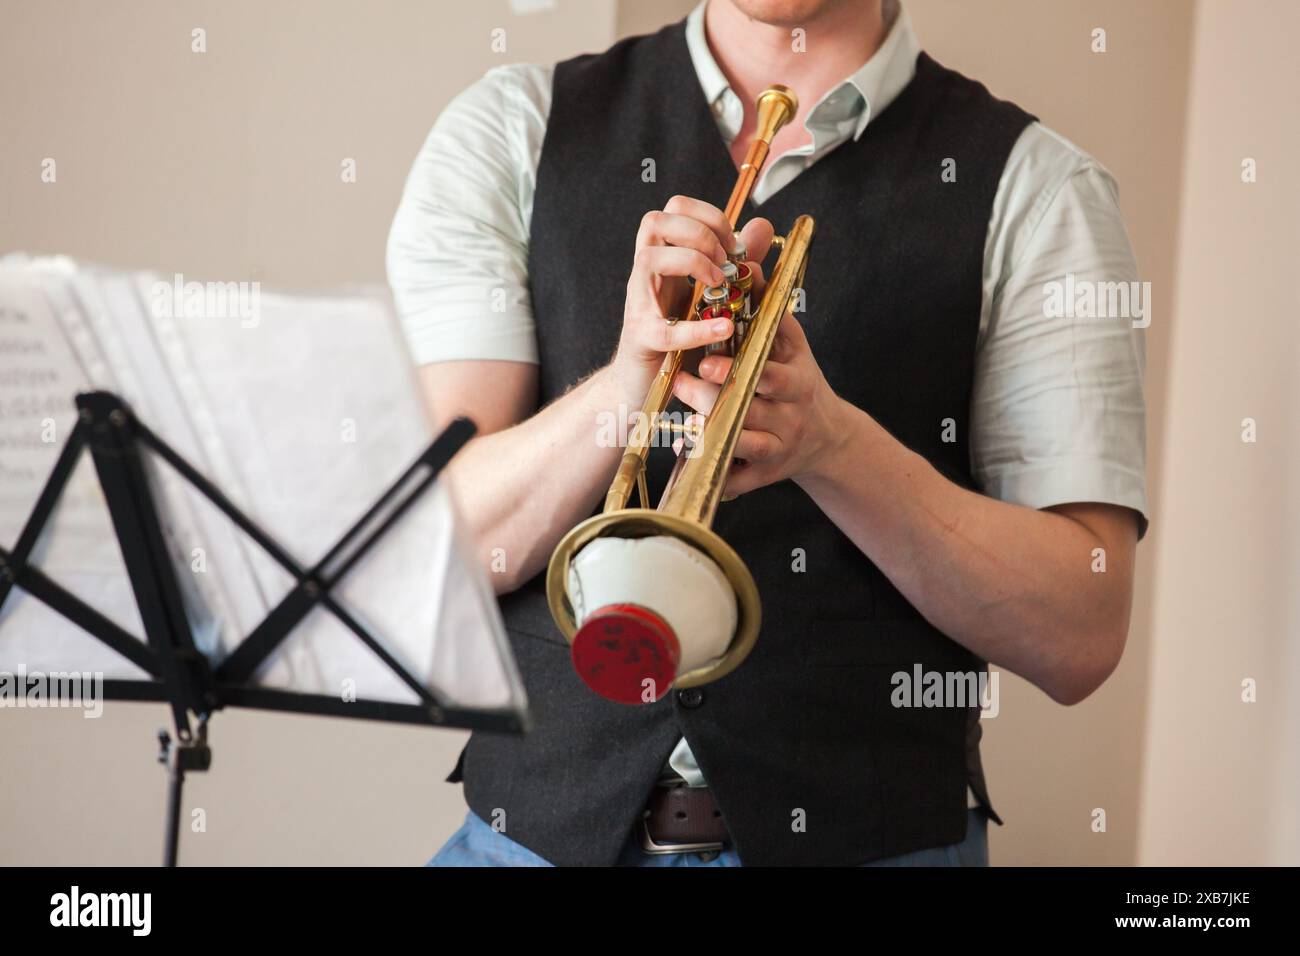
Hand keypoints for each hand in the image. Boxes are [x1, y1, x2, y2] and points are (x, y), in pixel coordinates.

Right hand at [611, 195, 774, 392]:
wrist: (643, 383)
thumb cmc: (677, 337)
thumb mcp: (711, 292)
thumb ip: (737, 259)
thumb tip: (762, 226)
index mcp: (664, 257)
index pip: (674, 208)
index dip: (708, 215)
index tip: (733, 242)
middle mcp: (646, 274)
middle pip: (655, 222)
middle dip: (699, 233)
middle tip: (724, 261)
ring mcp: (639, 304)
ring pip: (649, 258)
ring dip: (691, 263)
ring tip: (717, 285)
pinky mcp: (642, 339)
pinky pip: (664, 329)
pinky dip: (697, 329)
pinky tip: (723, 329)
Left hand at [672, 307, 847, 496]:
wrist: (827, 436)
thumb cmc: (798, 380)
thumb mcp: (791, 344)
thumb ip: (768, 308)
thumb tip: (748, 263)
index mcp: (797, 380)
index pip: (770, 375)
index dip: (736, 370)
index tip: (705, 361)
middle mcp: (791, 415)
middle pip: (750, 410)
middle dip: (711, 398)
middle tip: (681, 383)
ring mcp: (780, 447)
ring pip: (744, 444)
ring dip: (710, 433)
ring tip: (682, 421)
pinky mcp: (767, 475)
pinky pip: (739, 480)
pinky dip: (715, 475)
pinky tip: (690, 458)